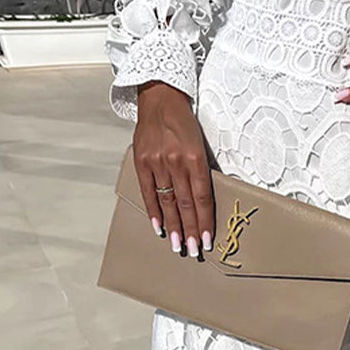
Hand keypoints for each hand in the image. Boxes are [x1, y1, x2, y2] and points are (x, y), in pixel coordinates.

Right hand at [134, 81, 213, 257]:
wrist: (160, 99)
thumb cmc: (185, 122)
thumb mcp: (200, 142)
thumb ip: (202, 169)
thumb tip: (205, 200)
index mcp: (196, 157)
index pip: (202, 197)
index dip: (205, 220)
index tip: (208, 239)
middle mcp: (176, 161)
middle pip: (186, 204)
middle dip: (190, 230)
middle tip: (194, 251)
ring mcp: (157, 162)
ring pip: (167, 202)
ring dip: (173, 227)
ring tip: (178, 245)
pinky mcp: (141, 161)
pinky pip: (148, 192)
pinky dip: (154, 211)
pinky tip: (159, 228)